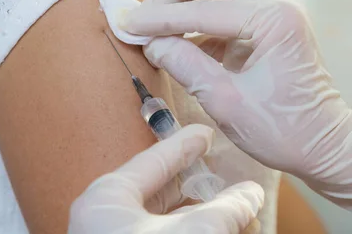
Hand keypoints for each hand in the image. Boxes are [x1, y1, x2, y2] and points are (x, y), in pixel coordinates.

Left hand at [68, 124, 262, 233]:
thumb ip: (224, 211)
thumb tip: (251, 194)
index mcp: (108, 198)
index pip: (154, 159)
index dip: (184, 144)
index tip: (205, 133)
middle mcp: (106, 217)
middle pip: (157, 187)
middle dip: (193, 180)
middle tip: (219, 166)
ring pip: (161, 216)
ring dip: (195, 210)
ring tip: (226, 200)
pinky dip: (188, 229)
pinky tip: (213, 228)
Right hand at [122, 0, 351, 207]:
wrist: (324, 148)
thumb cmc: (286, 132)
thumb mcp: (227, 103)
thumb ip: (185, 66)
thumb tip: (151, 43)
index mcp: (275, 20)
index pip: (204, 9)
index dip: (161, 18)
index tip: (129, 24)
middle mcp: (276, 6)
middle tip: (146, 14)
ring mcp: (273, 13)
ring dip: (185, 1)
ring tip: (155, 24)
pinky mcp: (265, 26)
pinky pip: (224, 9)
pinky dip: (197, 20)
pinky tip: (177, 40)